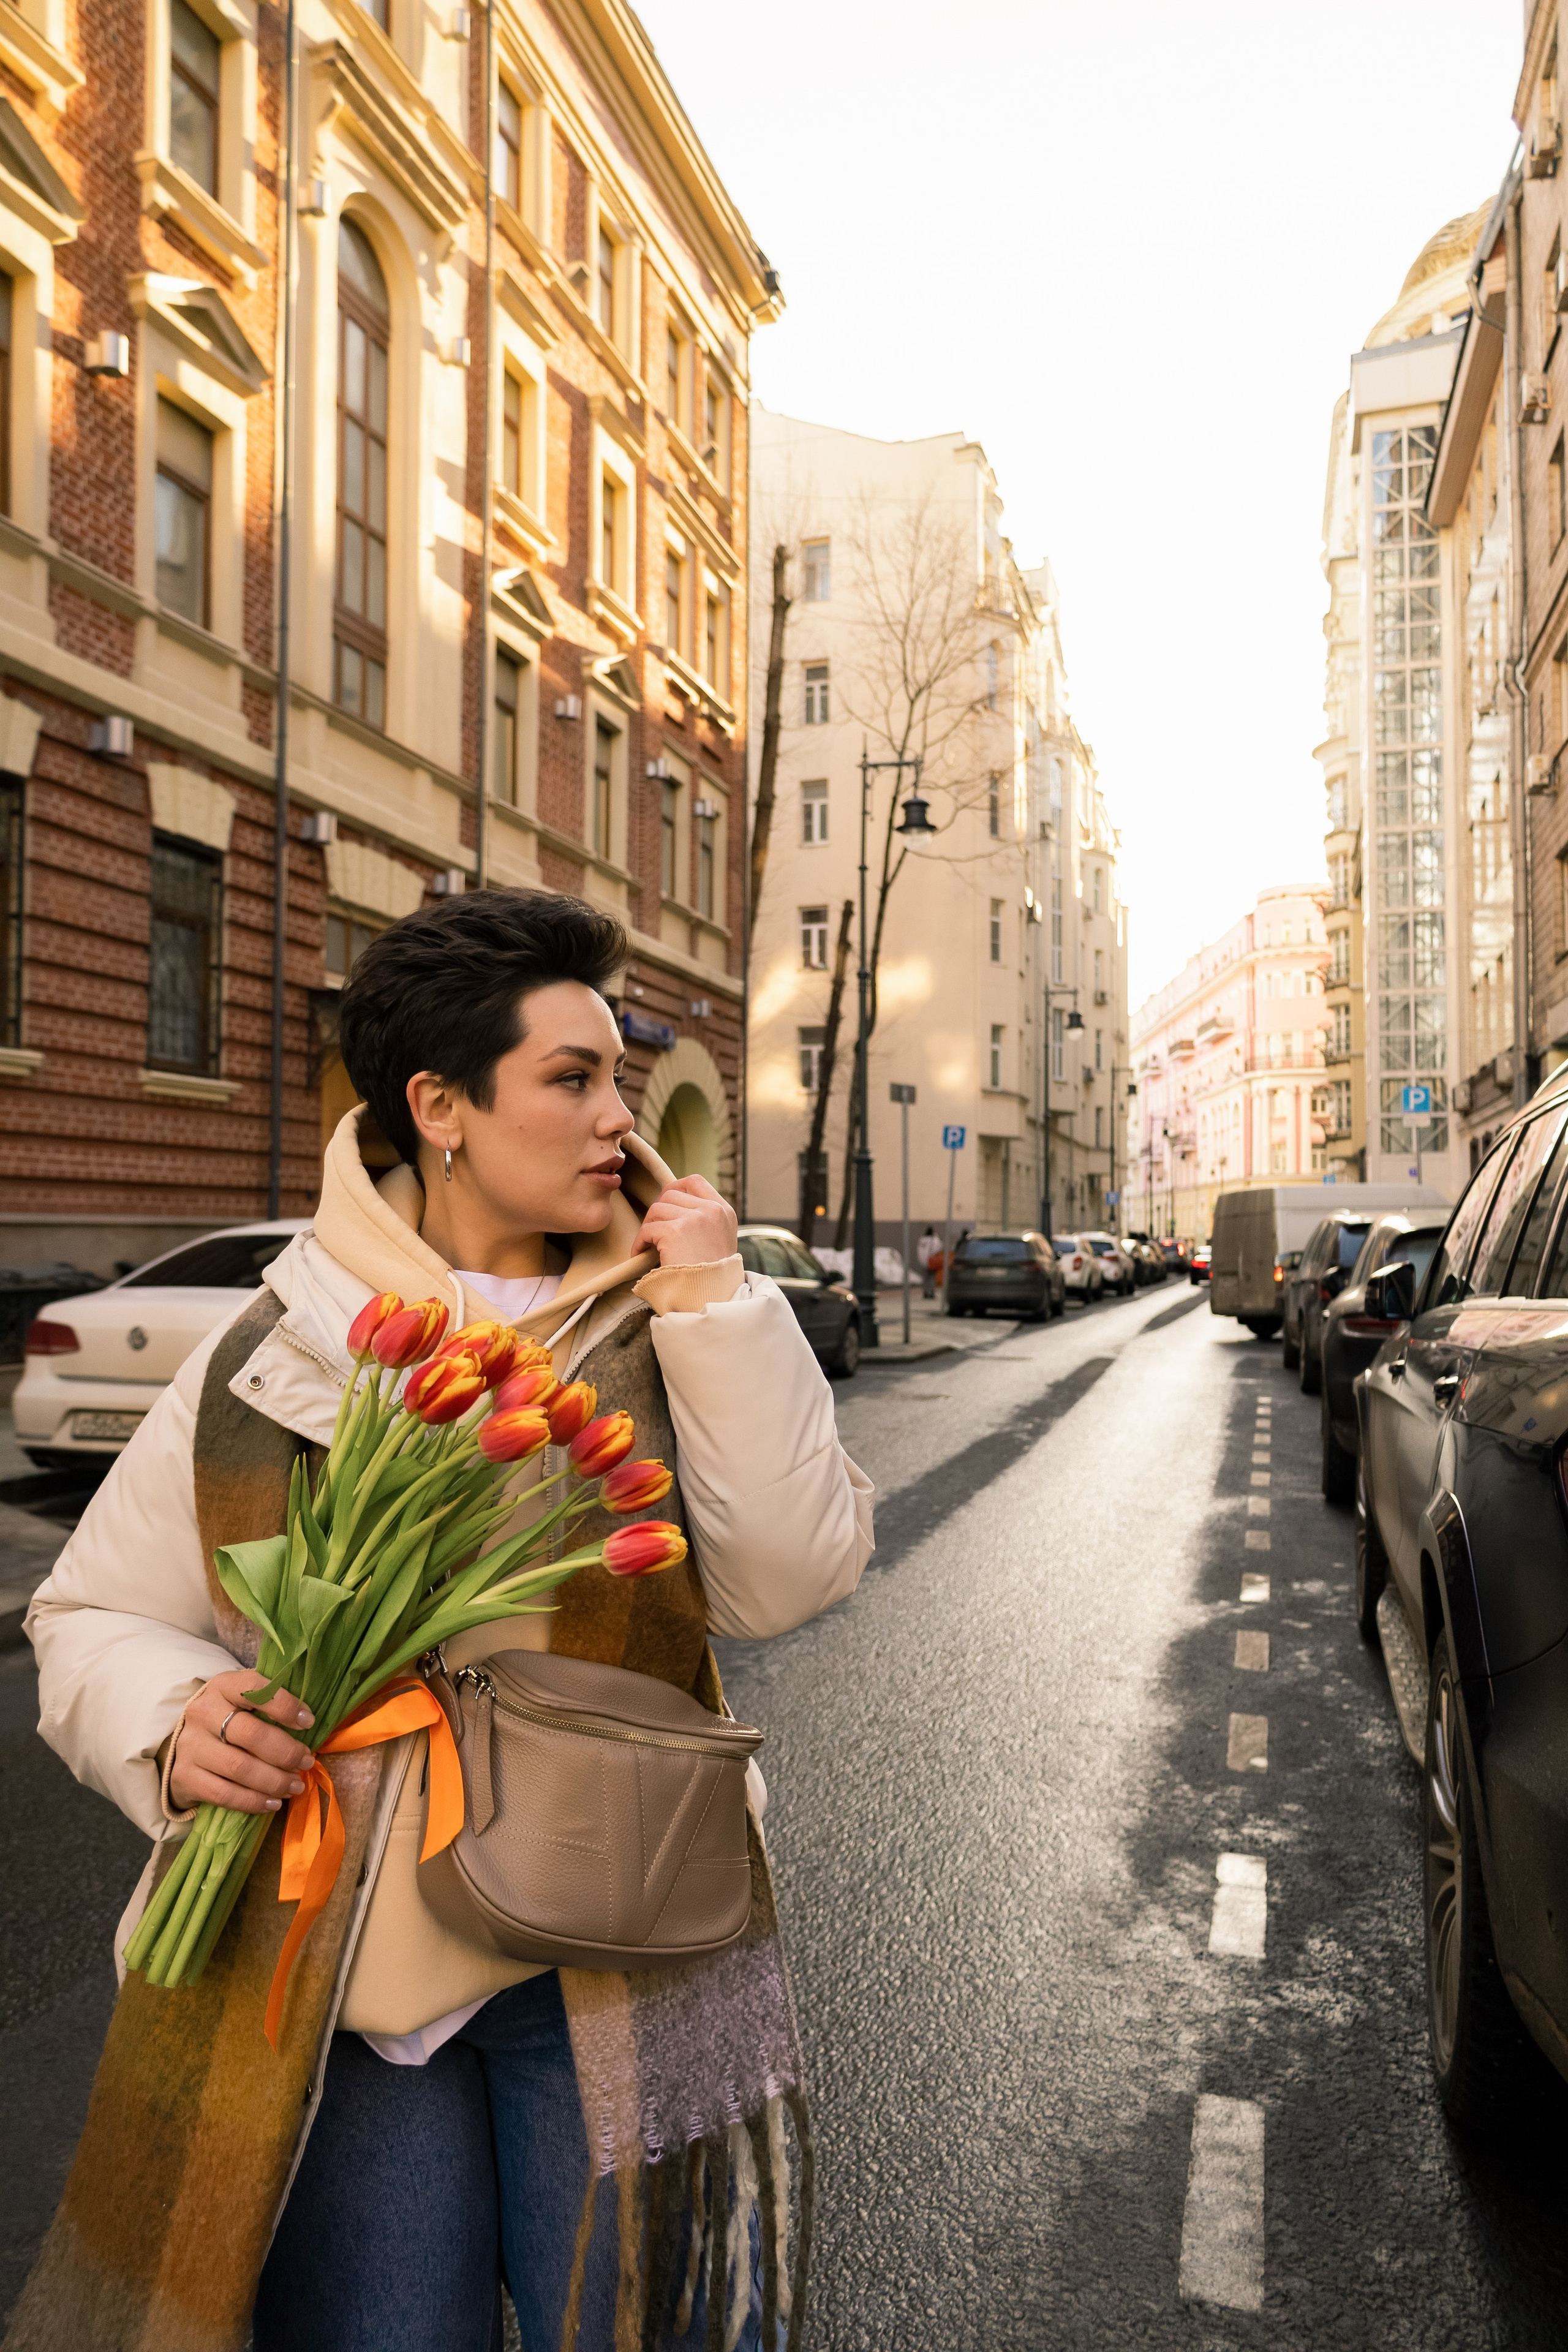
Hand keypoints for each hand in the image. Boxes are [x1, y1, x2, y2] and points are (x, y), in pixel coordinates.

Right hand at [168, 1668, 315, 1814]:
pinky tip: (273, 1803)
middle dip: (286, 1752)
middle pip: (250, 1734)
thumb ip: (271, 1705)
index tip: (309, 1722)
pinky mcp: (184, 1776)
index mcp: (222, 1686)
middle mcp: (202, 1713)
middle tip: (306, 1761)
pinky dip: (253, 1801)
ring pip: (239, 1767)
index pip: (253, 1688)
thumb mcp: (245, 1702)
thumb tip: (309, 1723)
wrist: (186, 1743)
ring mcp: (191, 1746)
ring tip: (295, 1786)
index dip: (284, 1705)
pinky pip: (223, 1794)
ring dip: (274, 1780)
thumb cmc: (228, 1719)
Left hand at [635, 1174, 737, 1268]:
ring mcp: (694, 1218)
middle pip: (671, 1193)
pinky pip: (648, 1228)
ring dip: (649, 1226)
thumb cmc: (711, 1275)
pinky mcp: (675, 1231)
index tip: (666, 1203)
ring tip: (649, 1245)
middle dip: (658, 1211)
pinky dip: (640, 1242)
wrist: (711, 1297)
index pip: (695, 1182)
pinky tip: (642, 1254)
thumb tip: (672, 1204)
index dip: (675, 1188)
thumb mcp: (718, 1239)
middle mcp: (711, 1210)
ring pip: (657, 1209)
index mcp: (723, 1211)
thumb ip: (704, 1220)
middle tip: (654, 1230)